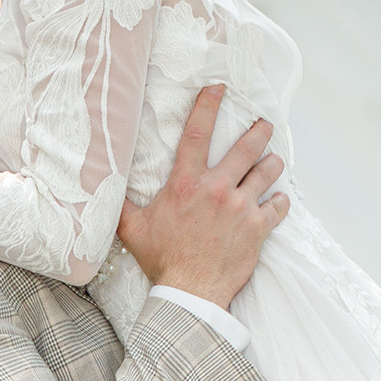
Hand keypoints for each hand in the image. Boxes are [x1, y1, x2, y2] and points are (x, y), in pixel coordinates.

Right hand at [116, 85, 288, 306]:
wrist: (190, 293)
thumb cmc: (163, 260)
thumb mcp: (133, 228)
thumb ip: (120, 202)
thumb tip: (102, 183)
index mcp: (186, 183)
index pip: (198, 132)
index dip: (209, 104)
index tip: (220, 88)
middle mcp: (217, 189)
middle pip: (246, 146)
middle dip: (258, 130)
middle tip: (264, 124)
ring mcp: (241, 207)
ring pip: (267, 171)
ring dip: (271, 164)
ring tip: (272, 161)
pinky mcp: (258, 228)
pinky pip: (278, 206)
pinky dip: (279, 202)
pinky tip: (277, 200)